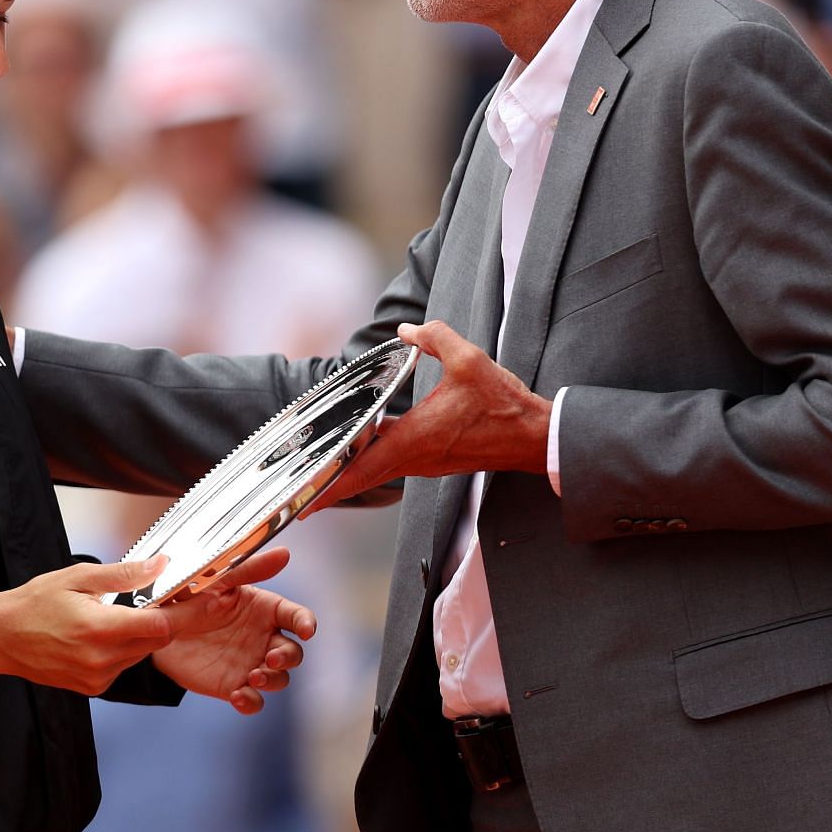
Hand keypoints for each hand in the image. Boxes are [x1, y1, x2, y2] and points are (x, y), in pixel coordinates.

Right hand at [0, 557, 177, 695]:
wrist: (1, 638)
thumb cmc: (35, 603)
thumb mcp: (77, 577)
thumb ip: (123, 575)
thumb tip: (160, 565)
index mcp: (100, 630)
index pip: (160, 627)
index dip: (185, 613)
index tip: (204, 599)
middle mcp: (102, 660)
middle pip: (155, 641)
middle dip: (163, 621)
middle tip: (162, 600)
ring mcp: (98, 678)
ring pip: (140, 654)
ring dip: (141, 636)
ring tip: (117, 615)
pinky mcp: (93, 688)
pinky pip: (123, 666)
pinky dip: (123, 650)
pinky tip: (103, 635)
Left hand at [153, 549, 314, 714]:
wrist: (159, 630)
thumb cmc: (191, 599)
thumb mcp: (217, 582)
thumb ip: (249, 569)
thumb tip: (284, 554)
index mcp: (263, 610)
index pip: (295, 616)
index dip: (306, 622)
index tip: (306, 630)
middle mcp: (263, 638)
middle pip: (293, 652)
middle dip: (288, 658)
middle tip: (270, 659)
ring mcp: (250, 664)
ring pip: (279, 679)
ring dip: (272, 680)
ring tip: (253, 677)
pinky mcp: (234, 686)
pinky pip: (254, 700)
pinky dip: (252, 701)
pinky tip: (239, 695)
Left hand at [305, 321, 551, 513]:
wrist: (534, 437)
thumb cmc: (503, 404)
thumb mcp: (468, 360)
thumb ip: (434, 337)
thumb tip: (407, 330)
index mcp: (415, 437)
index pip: (362, 467)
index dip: (330, 485)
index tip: (303, 502)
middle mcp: (416, 457)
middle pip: (361, 477)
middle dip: (328, 487)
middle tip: (297, 493)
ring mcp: (426, 464)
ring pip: (377, 472)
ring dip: (349, 474)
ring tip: (318, 472)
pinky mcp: (435, 462)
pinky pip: (394, 465)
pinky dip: (371, 464)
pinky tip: (360, 449)